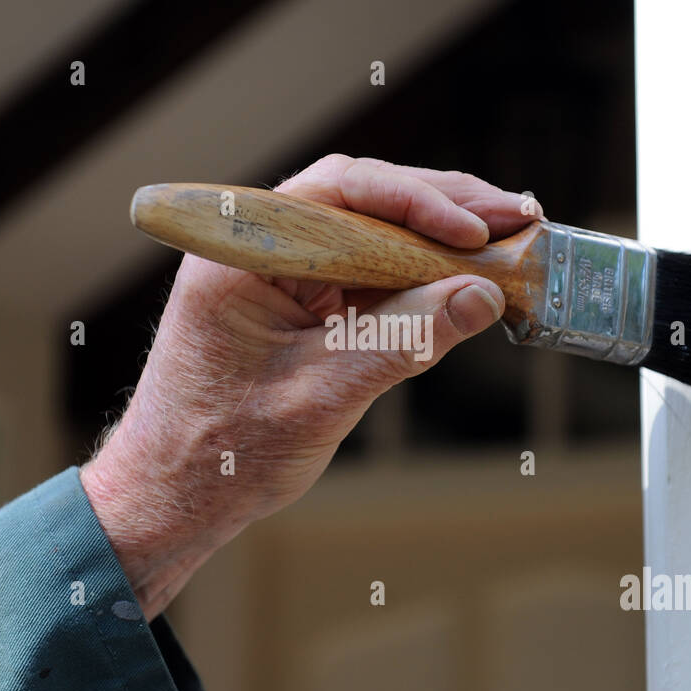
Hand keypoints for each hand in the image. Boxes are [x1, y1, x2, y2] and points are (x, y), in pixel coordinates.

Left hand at [79, 154, 541, 619]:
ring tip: (508, 244)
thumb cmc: (222, 452)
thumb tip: (482, 296)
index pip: (340, 192)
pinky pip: (368, 275)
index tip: (475, 231)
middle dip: (443, 210)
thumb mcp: (322, 395)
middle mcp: (260, 248)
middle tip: (516, 221)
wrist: (174, 498)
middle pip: (364, 201)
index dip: (417, 202)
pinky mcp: (301, 304)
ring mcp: (282, 275)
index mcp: (242, 252)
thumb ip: (403, 339)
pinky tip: (466, 280)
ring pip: (372, 235)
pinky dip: (419, 278)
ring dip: (438, 241)